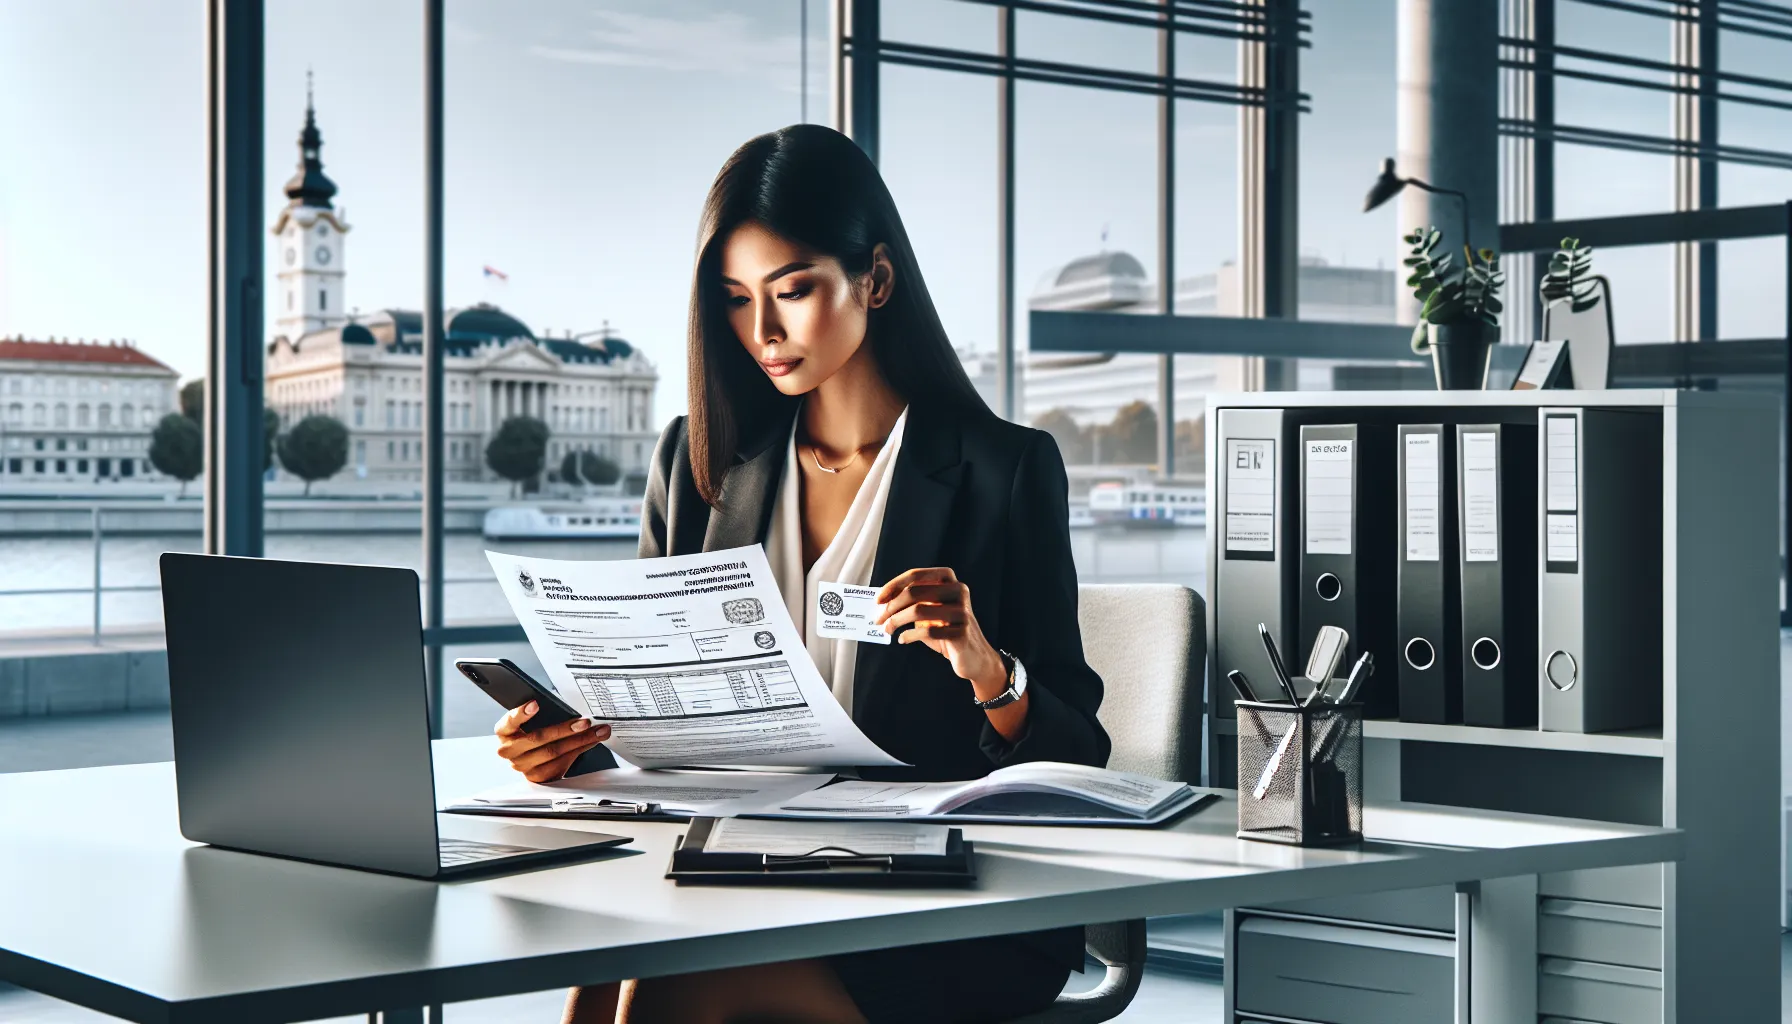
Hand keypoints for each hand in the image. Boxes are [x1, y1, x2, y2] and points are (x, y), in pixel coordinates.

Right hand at [494, 702, 611, 782]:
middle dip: (565, 729)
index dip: (521, 714)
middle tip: (585, 722)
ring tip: (597, 732)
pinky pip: (561, 763)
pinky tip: (590, 742)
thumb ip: (544, 713)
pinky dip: (579, 750)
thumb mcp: (532, 720)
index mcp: (504, 731)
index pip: (509, 722)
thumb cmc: (532, 731)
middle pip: (539, 738)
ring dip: (580, 741)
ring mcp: (522, 765)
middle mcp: (509, 750)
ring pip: (554, 752)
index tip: (535, 704)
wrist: (530, 755)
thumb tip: (570, 705)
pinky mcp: (537, 776)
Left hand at [872, 567, 1007, 698]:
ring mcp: (962, 612)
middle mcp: (958, 591)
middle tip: (879, 619)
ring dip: (896, 621)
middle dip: (892, 606)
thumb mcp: (930, 611)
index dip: (894, 585)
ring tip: (888, 629)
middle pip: (915, 592)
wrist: (973, 658)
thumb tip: (882, 600)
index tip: (879, 599)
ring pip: (919, 611)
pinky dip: (909, 636)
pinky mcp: (962, 632)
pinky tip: (903, 639)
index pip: (917, 575)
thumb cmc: (946, 631)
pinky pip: (928, 632)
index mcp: (950, 581)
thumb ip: (913, 602)